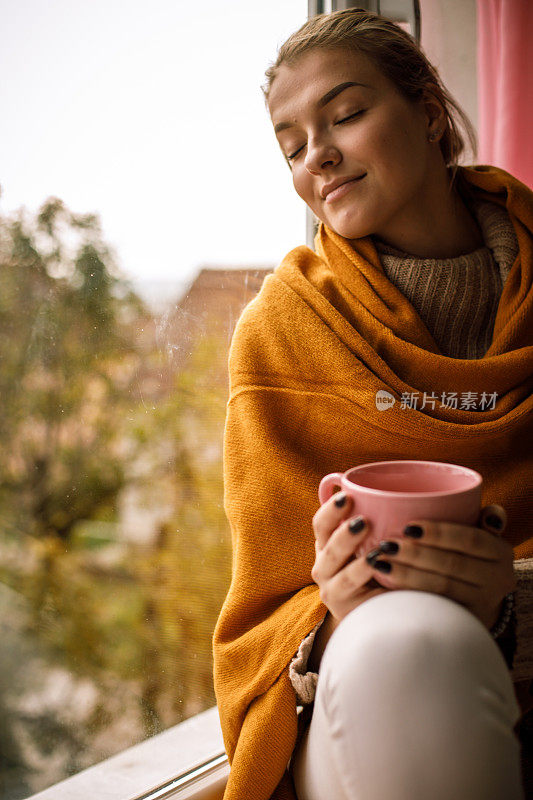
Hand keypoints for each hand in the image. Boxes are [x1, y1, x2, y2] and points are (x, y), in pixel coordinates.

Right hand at [311, 491, 387, 621]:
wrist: (384, 618)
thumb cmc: (385, 577)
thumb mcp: (379, 548)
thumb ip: (381, 527)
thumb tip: (399, 496)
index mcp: (329, 544)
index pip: (322, 523)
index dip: (331, 509)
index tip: (347, 495)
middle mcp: (324, 563)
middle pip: (326, 539)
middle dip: (341, 525)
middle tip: (362, 518)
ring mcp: (329, 584)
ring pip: (333, 560)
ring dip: (349, 544)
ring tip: (368, 534)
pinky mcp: (339, 603)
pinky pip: (347, 583)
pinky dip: (361, 570)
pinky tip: (377, 561)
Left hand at [364, 504, 515, 629]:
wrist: (479, 599)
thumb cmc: (470, 555)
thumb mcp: (483, 534)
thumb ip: (486, 516)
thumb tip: (488, 518)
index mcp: (501, 552)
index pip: (471, 539)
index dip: (440, 533)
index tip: (408, 527)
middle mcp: (498, 580)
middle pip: (453, 564)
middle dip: (416, 554)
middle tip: (386, 545)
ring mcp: (483, 604)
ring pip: (441, 587)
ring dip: (406, 574)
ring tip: (379, 562)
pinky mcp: (465, 621)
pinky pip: (434, 608)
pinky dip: (408, 595)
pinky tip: (386, 585)